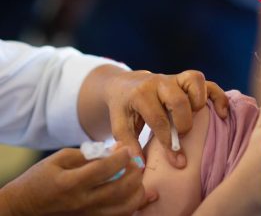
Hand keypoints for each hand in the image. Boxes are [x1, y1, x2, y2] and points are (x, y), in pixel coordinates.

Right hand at [0, 147, 151, 215]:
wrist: (24, 208)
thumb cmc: (40, 179)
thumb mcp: (59, 159)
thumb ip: (88, 153)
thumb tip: (116, 148)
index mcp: (71, 183)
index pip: (105, 169)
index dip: (121, 156)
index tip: (126, 148)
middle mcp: (83, 202)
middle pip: (121, 188)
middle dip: (134, 171)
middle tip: (134, 161)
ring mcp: (89, 215)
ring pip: (126, 206)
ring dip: (138, 189)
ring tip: (135, 176)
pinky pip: (121, 215)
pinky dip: (134, 204)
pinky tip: (139, 192)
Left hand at [103, 69, 228, 168]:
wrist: (125, 84)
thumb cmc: (125, 108)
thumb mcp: (120, 126)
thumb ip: (129, 144)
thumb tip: (141, 164)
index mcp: (141, 94)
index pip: (158, 118)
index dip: (167, 140)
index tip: (175, 158)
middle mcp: (159, 82)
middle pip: (178, 100)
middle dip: (184, 123)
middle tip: (182, 136)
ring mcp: (175, 78)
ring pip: (195, 82)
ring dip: (199, 104)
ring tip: (198, 119)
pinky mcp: (187, 80)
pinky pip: (208, 83)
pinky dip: (218, 97)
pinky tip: (222, 114)